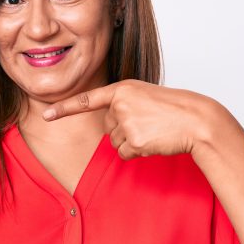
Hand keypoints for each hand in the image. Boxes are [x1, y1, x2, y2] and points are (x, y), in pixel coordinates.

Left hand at [42, 79, 218, 159]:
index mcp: (123, 89)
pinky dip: (138, 153)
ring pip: (116, 143)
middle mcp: (121, 104)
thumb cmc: (175, 110)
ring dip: (133, 142)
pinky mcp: (134, 141)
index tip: (46, 114)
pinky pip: (125, 154)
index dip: (65, 109)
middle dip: (124, 131)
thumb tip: (111, 131)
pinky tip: (155, 142)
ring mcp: (127, 123)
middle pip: (108, 128)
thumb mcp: (146, 98)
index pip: (88, 100)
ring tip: (154, 132)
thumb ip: (124, 107)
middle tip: (150, 124)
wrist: (197, 120)